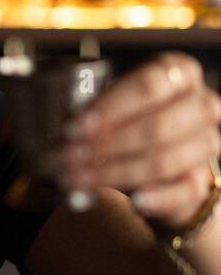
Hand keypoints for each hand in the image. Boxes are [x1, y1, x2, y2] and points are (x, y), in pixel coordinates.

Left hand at [58, 53, 220, 231]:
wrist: (161, 162)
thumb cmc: (132, 121)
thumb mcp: (113, 107)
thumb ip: (95, 113)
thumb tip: (67, 128)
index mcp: (179, 73)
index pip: (149, 84)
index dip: (111, 107)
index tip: (76, 126)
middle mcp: (201, 103)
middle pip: (157, 125)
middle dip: (108, 144)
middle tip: (69, 157)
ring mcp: (207, 142)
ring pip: (164, 160)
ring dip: (116, 172)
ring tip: (80, 179)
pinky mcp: (203, 180)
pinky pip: (183, 191)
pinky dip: (157, 198)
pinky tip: (135, 201)